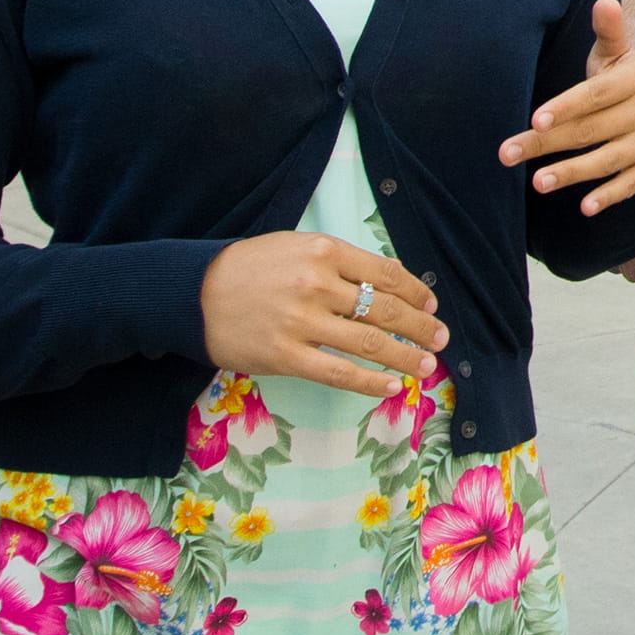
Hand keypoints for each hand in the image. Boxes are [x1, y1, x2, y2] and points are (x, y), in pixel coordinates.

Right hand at [199, 230, 443, 397]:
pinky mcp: (286, 356)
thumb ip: (340, 262)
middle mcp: (317, 283)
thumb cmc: (250, 268)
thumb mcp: (296, 247)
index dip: (417, 292)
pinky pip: (340, 373)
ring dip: (406, 357)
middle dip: (421, 326)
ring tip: (426, 366)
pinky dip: (372, 382)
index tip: (431, 304)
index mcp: (324, 251)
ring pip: (370, 343)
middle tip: (440, 339)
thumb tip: (388, 284)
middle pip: (386, 308)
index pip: (386, 272)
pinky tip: (393, 388)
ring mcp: (302, 322)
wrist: (194, 293)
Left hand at [501, 0, 634, 214]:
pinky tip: (585, 207)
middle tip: (507, 154)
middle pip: (589, 130)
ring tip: (537, 183)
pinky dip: (608, 196)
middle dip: (545, 144)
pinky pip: (628, 185)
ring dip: (570, 173)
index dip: (565, 108)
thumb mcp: (621, 55)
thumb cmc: (629, 82)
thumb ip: (609, 32)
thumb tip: (603, 2)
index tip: (535, 121)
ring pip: (605, 160)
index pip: (594, 95)